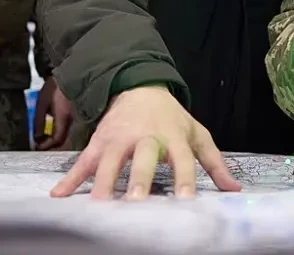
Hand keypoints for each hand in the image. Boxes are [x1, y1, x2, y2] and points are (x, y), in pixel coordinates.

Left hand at [33, 77, 73, 150]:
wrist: (71, 73)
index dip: (46, 146)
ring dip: (56, 139)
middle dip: (52, 145)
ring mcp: (76, 117)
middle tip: (41, 145)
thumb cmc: (55, 86)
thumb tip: (36, 137)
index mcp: (63, 117)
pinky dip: (60, 131)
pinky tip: (53, 129)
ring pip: (66, 134)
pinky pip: (68, 127)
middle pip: (63, 140)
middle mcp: (71, 119)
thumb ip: (38, 121)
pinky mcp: (76, 113)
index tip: (37, 147)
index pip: (57, 139)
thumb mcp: (42, 103)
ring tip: (45, 138)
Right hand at [49, 85, 240, 200]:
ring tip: (99, 204)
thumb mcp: (196, 135)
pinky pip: (83, 162)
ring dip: (103, 181)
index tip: (185, 200)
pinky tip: (58, 196)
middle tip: (136, 201)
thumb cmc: (171, 118)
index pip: (182, 159)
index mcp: (172, 136)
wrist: (139, 88)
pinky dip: (70, 179)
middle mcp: (145, 137)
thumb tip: (235, 190)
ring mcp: (118, 139)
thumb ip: (214, 163)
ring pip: (110, 160)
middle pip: (142, 157)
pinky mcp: (99, 142)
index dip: (184, 178)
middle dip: (139, 178)